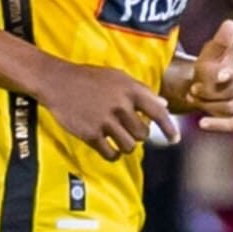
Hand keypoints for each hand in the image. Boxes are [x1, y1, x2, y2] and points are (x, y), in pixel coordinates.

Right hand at [40, 61, 179, 161]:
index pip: (157, 111)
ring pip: (129, 146)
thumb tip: (163, 104)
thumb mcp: (116, 77)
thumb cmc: (88, 78)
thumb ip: (141, 91)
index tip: (175, 139)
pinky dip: (113, 154)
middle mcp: (120, 105)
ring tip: (116, 137)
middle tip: (126, 129)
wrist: (57, 81)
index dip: (169, 127)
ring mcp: (105, 120)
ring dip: (125, 145)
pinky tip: (108, 148)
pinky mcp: (91, 134)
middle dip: (137, 134)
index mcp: (129, 89)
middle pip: (143, 133)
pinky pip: (111, 153)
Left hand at [186, 20, 232, 131]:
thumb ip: (220, 41)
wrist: (205, 84)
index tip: (216, 77)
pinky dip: (218, 125)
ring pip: (232, 107)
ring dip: (208, 106)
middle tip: (192, 91)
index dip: (228, 74)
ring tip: (194, 99)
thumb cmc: (208, 65)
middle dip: (210, 92)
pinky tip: (202, 123)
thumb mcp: (210, 53)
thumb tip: (230, 23)